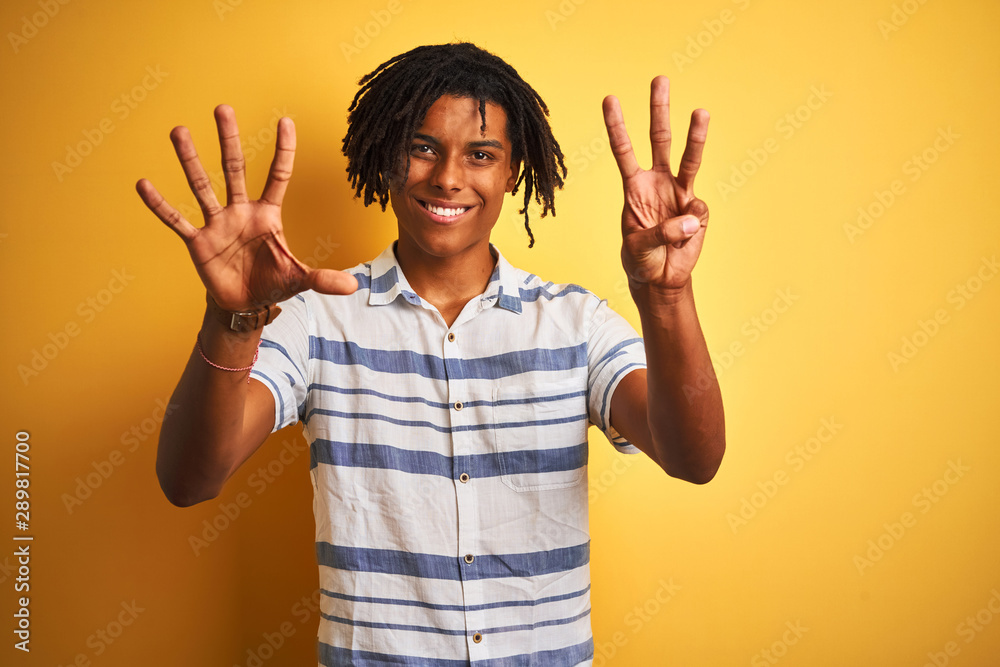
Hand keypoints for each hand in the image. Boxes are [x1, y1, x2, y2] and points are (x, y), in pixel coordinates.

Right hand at [136, 105, 356, 311]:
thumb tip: (354, 287)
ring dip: (190, 160)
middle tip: (223, 108)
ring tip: (178, 131)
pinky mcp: (198, 242)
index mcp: (268, 214)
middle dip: (229, 139)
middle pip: (235, 169)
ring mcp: (217, 223)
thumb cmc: (272, 283)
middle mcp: (240, 211)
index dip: (283, 150)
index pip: (278, 175)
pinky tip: (143, 183)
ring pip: (202, 186)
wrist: (244, 304)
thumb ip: (323, 279)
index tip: (285, 120)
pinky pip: (176, 220)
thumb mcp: (299, 279)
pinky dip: (160, 205)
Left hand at [603, 76, 709, 292]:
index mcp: (634, 187)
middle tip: (659, 79)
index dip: (617, 126)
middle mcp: (657, 182)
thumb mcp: (638, 248)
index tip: (610, 99)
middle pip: (659, 140)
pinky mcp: (697, 210)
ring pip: (689, 157)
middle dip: (659, 110)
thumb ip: (659, 233)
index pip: (624, 151)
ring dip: (696, 135)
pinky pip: (697, 211)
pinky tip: (683, 239)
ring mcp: (679, 193)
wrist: (660, 278)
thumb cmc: (641, 259)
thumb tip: (689, 217)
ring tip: (701, 111)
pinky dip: (690, 226)